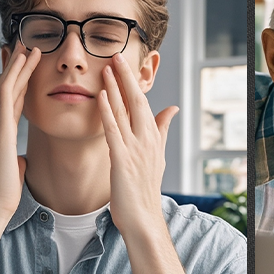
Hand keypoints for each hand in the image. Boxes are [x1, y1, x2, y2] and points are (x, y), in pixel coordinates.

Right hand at [0, 47, 39, 223]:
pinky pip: (6, 95)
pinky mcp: (0, 128)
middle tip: (26, 43)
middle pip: (7, 87)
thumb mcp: (13, 168)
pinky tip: (25, 62)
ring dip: (18, 64)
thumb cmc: (6, 191)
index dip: (19, 81)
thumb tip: (19, 160)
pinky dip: (15, 76)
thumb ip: (15, 159)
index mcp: (1, 132)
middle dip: (17, 65)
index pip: (11, 100)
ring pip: (6, 85)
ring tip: (29, 45)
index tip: (28, 64)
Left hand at [98, 53, 177, 236]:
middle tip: (117, 55)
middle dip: (126, 78)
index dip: (134, 82)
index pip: (144, 103)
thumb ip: (162, 130)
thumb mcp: (157, 156)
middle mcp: (146, 140)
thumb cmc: (145, 190)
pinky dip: (108, 112)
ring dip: (115, 89)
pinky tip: (101, 97)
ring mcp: (135, 149)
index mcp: (153, 138)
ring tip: (107, 68)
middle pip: (137, 102)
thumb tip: (172, 108)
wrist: (143, 218)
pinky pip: (114, 131)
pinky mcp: (122, 160)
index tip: (125, 63)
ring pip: (125, 112)